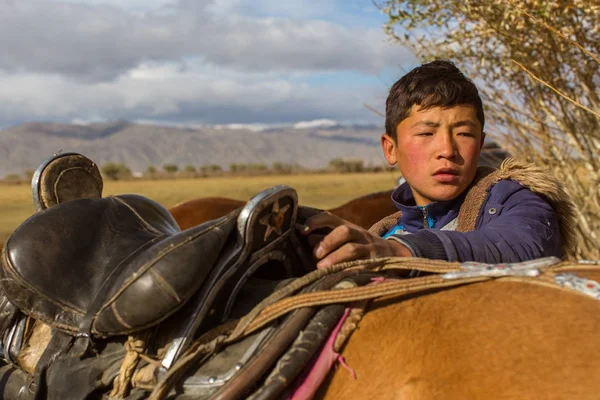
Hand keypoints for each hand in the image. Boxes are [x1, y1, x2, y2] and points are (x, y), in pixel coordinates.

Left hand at [297, 211, 411, 268]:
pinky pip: (362, 267)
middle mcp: (359, 234)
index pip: (330, 218)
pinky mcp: (375, 264)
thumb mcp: (345, 239)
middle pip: (344, 230)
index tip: (303, 231)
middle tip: (316, 255)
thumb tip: (304, 240)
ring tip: (321, 268)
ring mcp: (369, 249)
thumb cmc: (359, 247)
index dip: (316, 222)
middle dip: (327, 242)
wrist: (394, 254)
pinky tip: (338, 279)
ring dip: (335, 258)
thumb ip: (325, 239)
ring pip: (353, 249)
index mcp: (347, 227)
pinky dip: (349, 272)